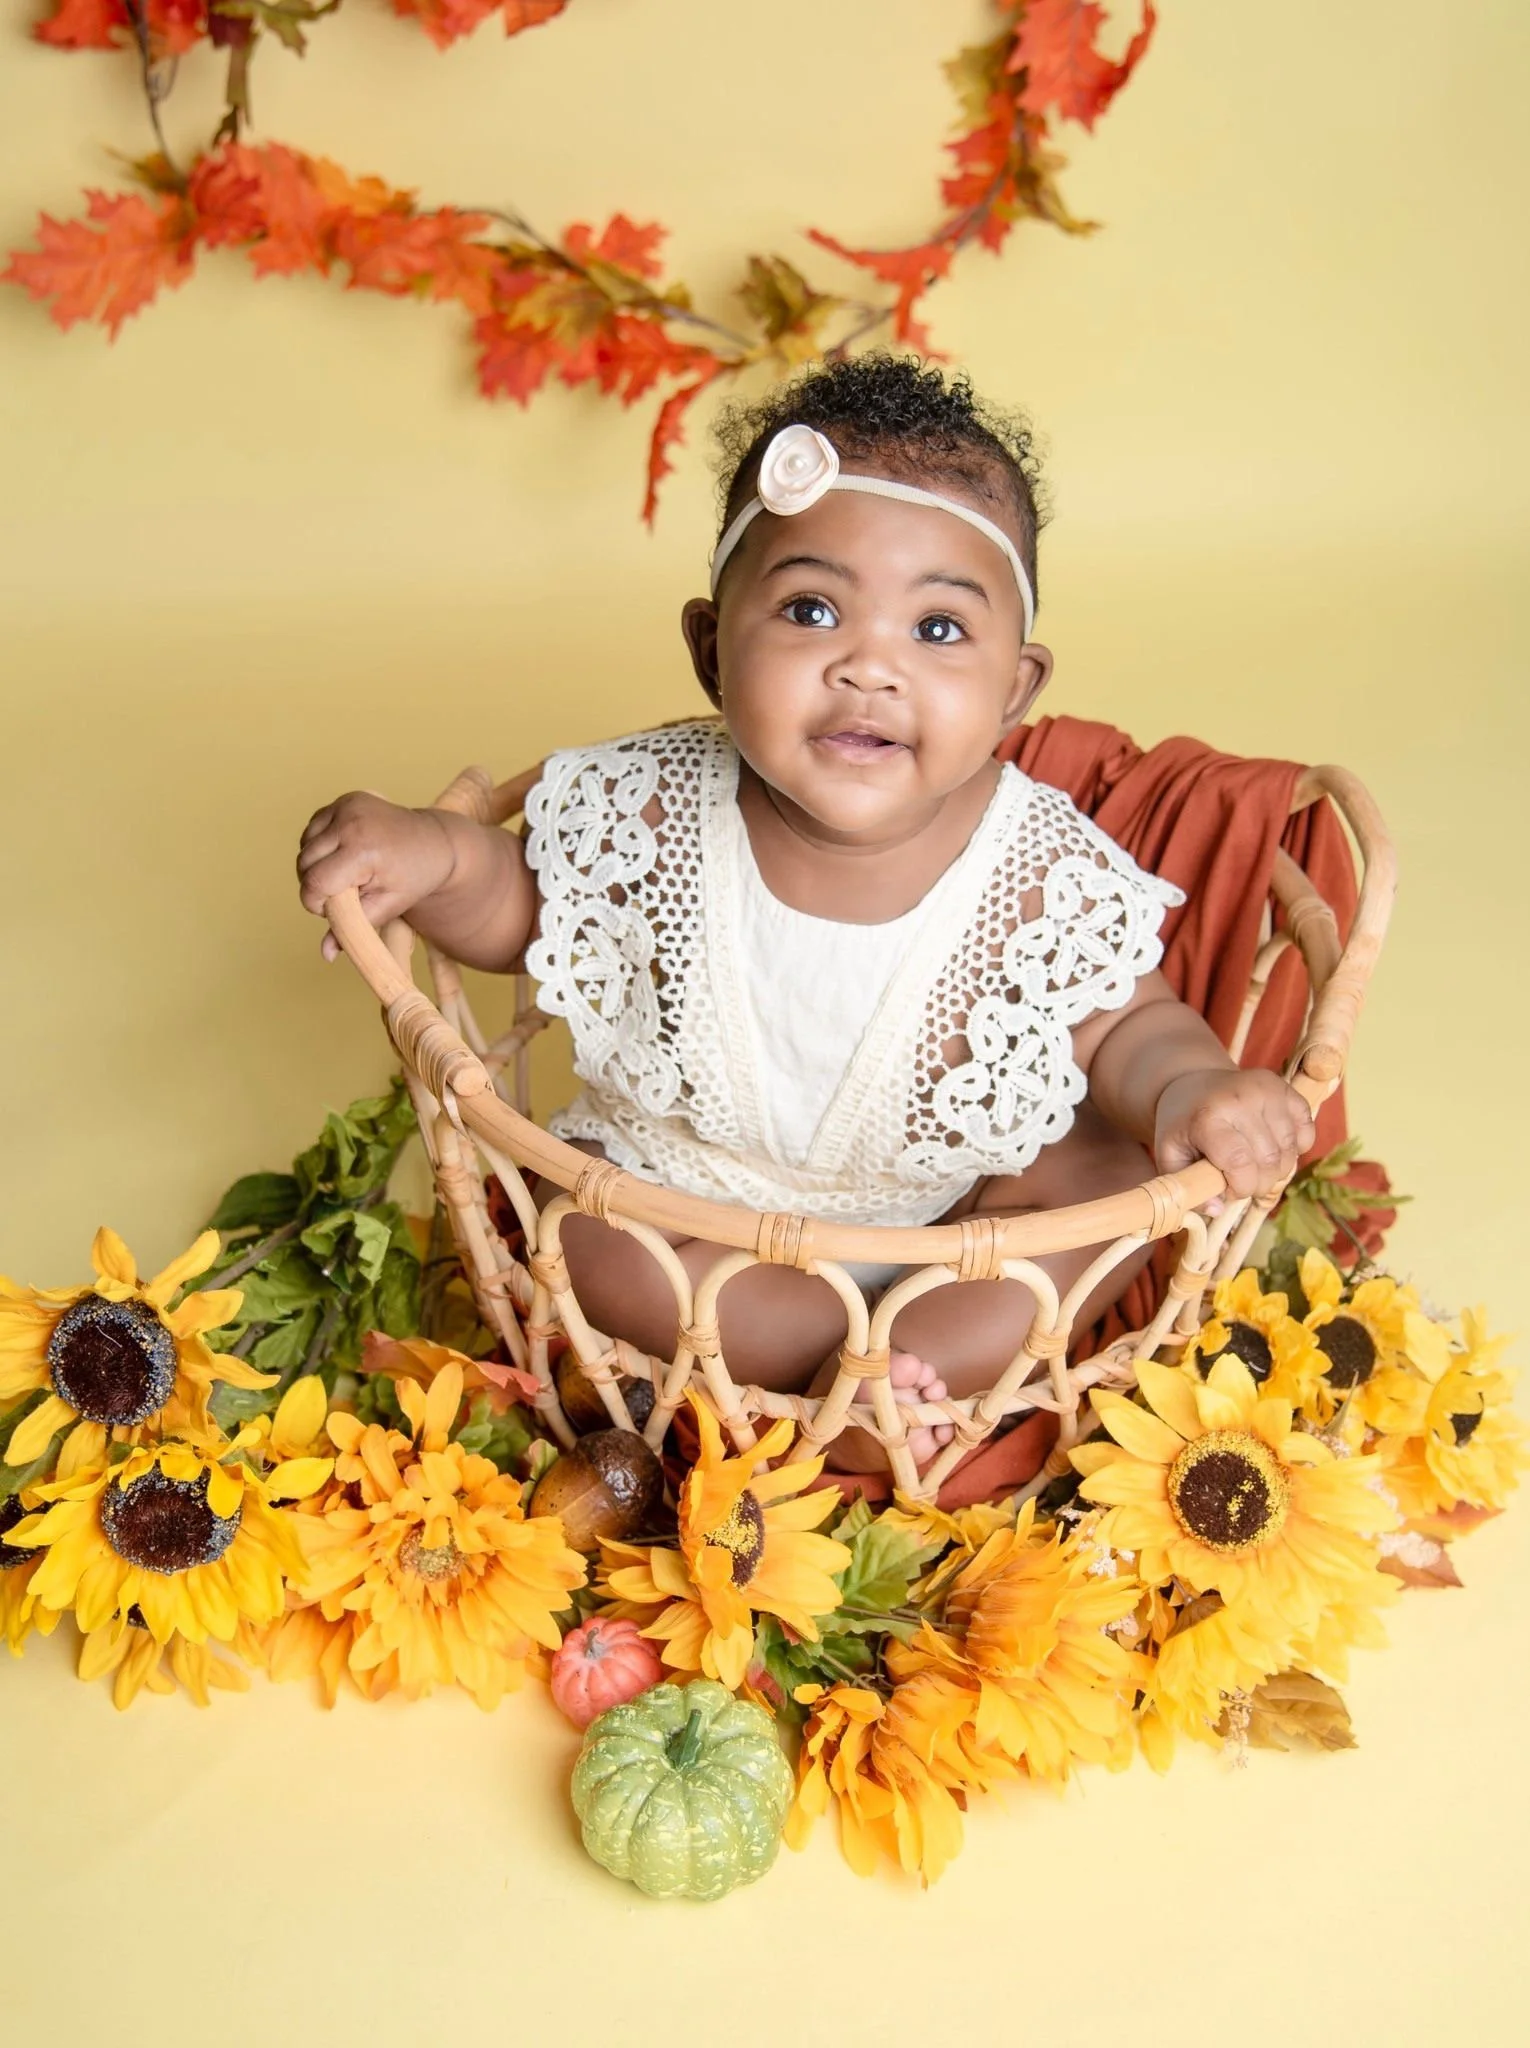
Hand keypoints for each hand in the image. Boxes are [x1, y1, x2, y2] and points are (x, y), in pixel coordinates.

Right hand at [296, 792, 456, 960]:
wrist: (436, 842)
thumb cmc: (413, 879)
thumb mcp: (387, 908)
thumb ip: (354, 929)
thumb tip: (325, 955)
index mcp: (363, 850)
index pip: (315, 883)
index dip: (317, 904)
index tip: (333, 910)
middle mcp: (351, 821)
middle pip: (305, 864)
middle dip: (316, 886)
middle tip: (344, 894)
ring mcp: (347, 806)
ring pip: (305, 846)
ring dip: (316, 865)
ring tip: (346, 874)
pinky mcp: (344, 799)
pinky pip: (313, 828)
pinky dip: (320, 845)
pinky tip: (343, 854)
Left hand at [1153, 1068, 1315, 1203]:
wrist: (1193, 1084)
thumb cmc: (1183, 1126)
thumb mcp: (1170, 1156)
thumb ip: (1188, 1187)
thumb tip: (1218, 1209)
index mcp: (1208, 1117)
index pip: (1240, 1164)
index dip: (1241, 1188)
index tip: (1230, 1189)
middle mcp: (1240, 1099)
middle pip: (1269, 1162)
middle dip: (1259, 1184)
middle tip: (1243, 1180)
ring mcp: (1267, 1091)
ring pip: (1289, 1151)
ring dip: (1277, 1170)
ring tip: (1255, 1165)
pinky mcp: (1286, 1089)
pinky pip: (1306, 1133)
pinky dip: (1294, 1150)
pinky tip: (1272, 1147)